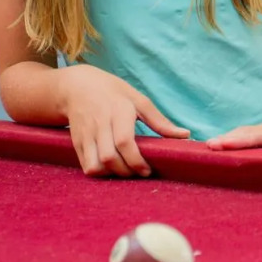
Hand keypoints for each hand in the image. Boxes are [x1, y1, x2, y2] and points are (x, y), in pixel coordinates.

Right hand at [55, 64, 189, 176]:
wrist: (77, 87)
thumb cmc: (113, 93)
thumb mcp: (138, 99)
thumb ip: (160, 121)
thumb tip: (185, 135)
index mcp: (118, 110)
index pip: (124, 141)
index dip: (137, 161)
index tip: (148, 170)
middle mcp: (99, 123)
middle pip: (109, 157)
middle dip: (127, 171)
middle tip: (138, 172)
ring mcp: (85, 134)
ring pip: (95, 165)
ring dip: (112, 174)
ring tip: (124, 171)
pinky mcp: (76, 142)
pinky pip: (86, 166)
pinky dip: (100, 173)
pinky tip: (111, 168)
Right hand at [207, 117, 261, 153]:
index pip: (252, 136)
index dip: (233, 141)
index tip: (216, 145)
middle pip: (243, 134)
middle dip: (224, 140)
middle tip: (204, 149)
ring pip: (245, 137)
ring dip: (228, 142)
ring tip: (210, 150)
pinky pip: (251, 142)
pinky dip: (238, 144)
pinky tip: (230, 152)